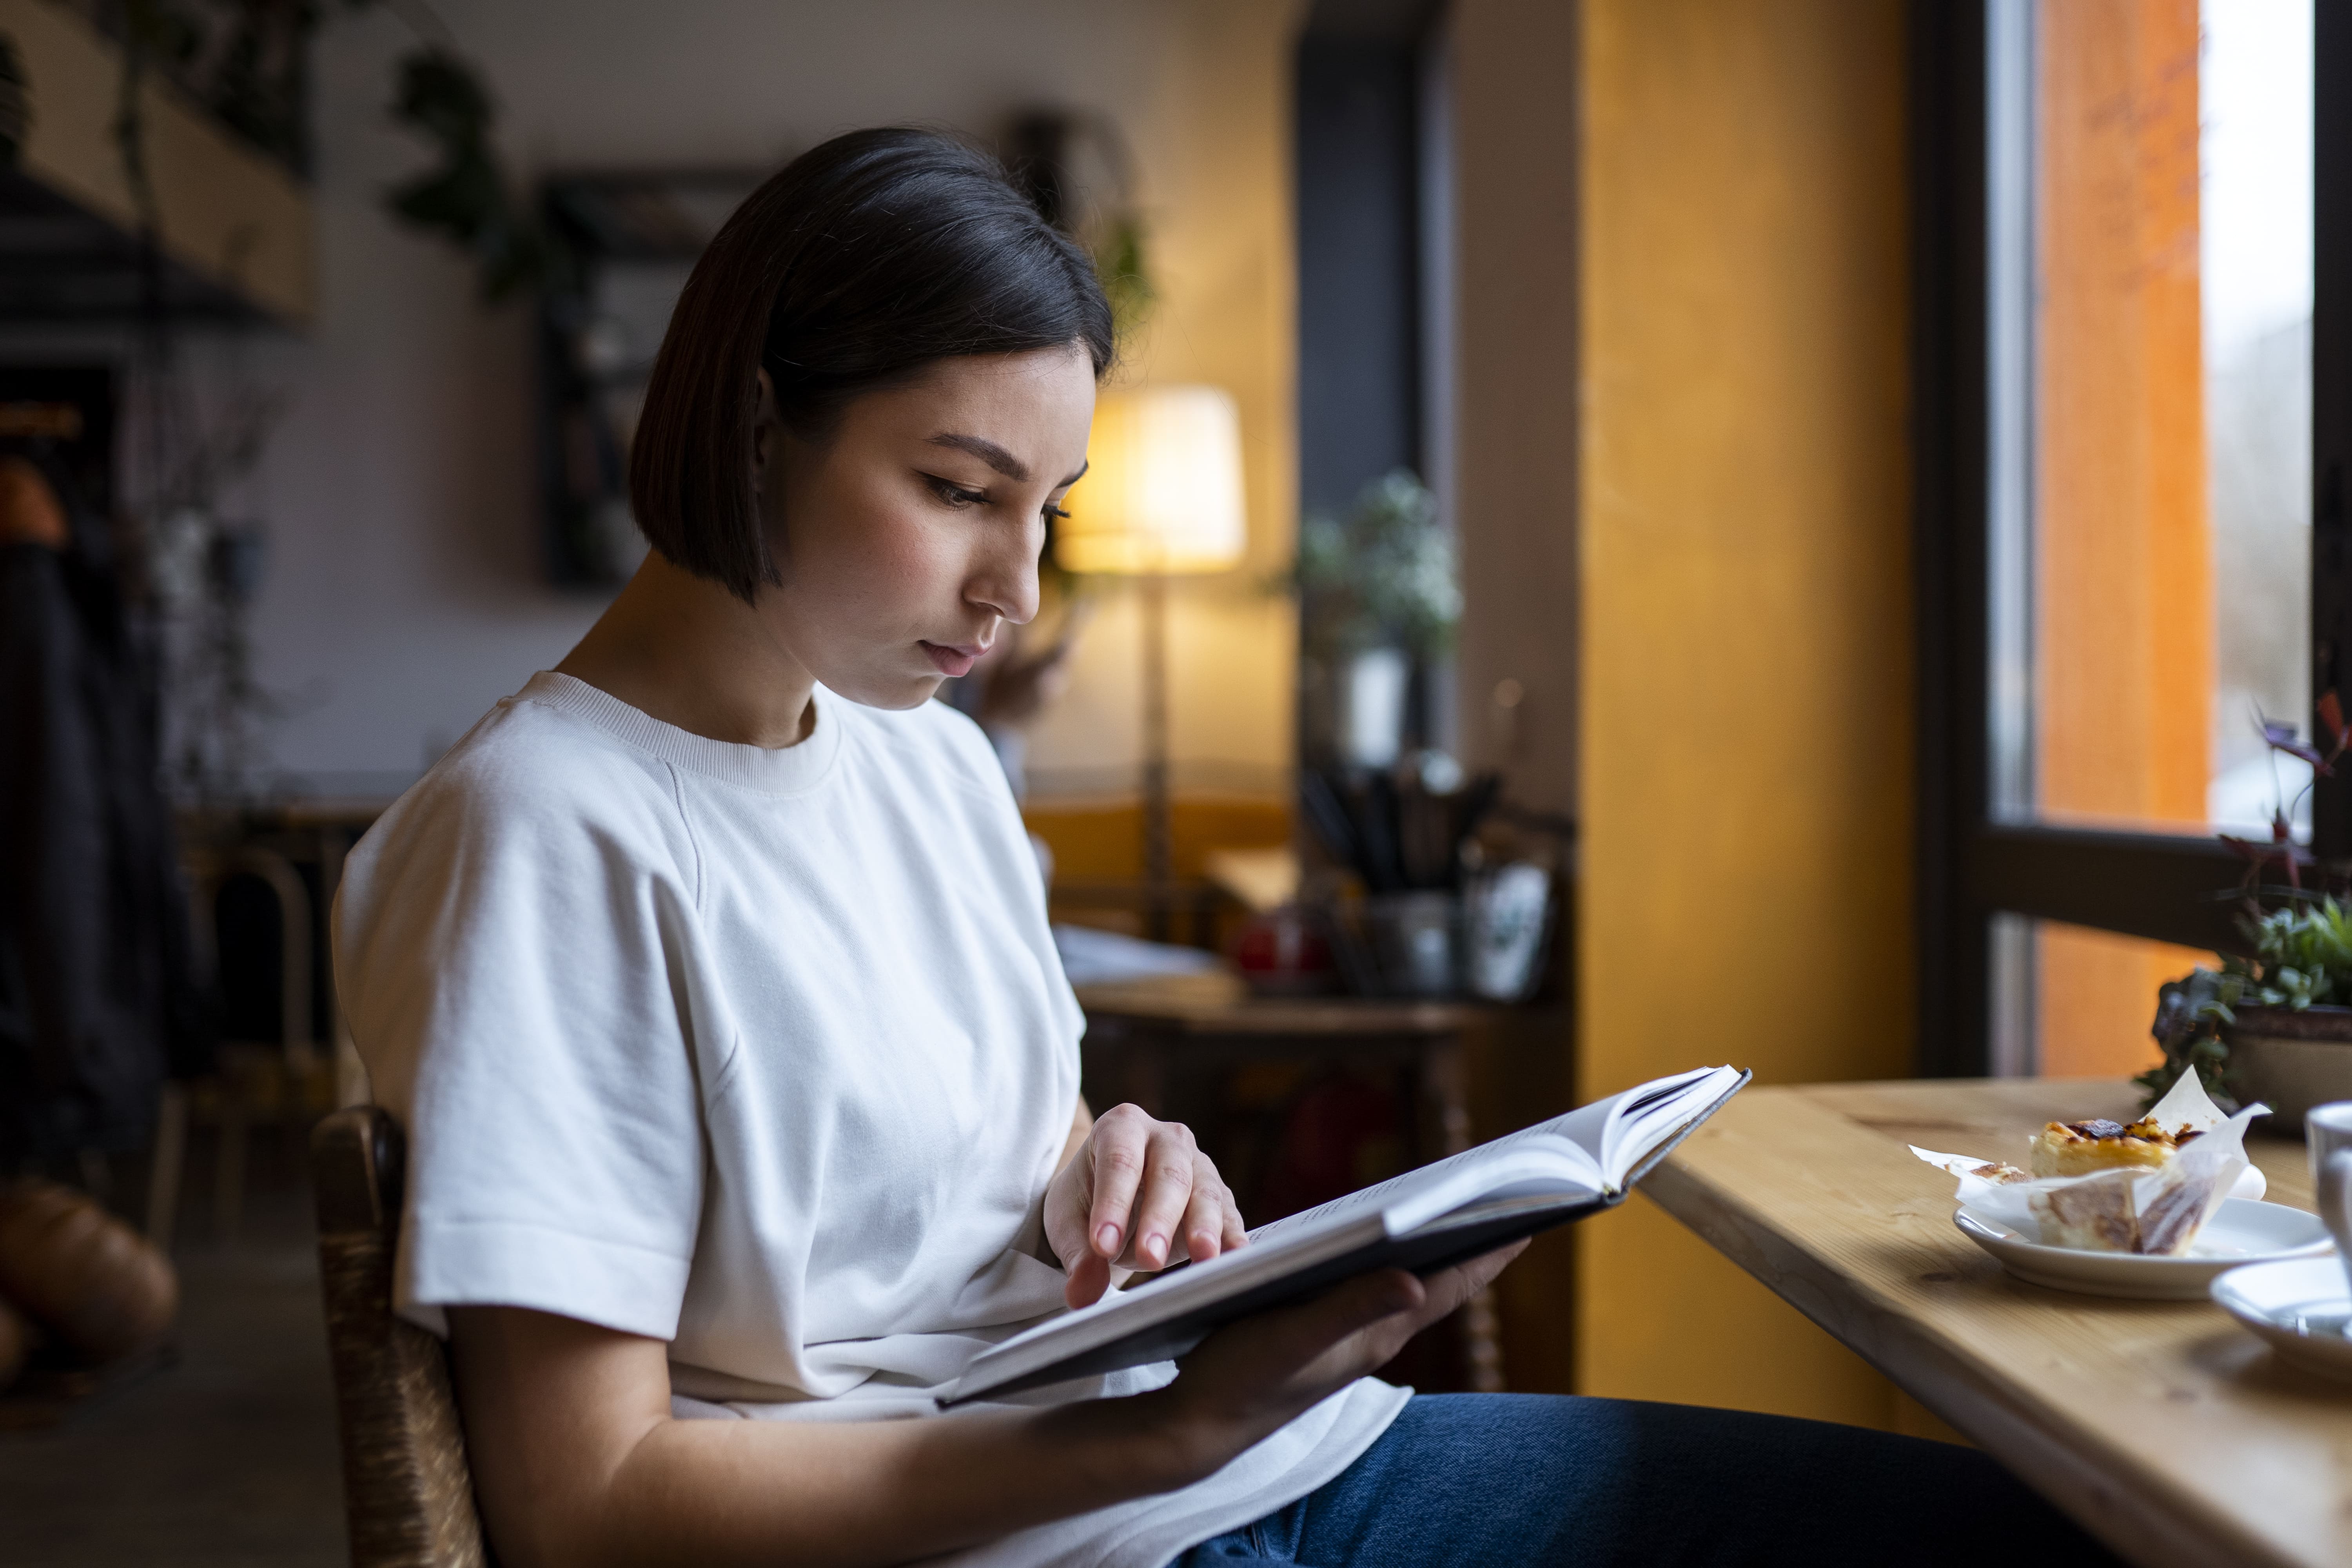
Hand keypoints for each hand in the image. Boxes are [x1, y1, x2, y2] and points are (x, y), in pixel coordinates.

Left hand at [1044, 1103, 1245, 1309]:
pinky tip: (1233, 1258)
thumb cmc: (1086, 1202)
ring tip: (1203, 1256)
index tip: (1103, 1246)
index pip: (1119, 1162)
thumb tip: (1082, 1293)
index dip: (1113, 1203)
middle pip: (1168, 1174)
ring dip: (1205, 1227)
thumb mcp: (1067, 1224)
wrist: (1111, 1200)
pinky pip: (1229, 1215)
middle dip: (1161, 1217)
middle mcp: (1165, 1138)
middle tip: (1150, 1258)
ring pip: (1206, 1192)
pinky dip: (1232, 1237)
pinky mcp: (1218, 1196)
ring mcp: (1197, 1164)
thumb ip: (1076, 1255)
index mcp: (1120, 1128)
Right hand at [1151, 1240, 1528, 1480]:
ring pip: (1411, 1286)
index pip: (1450, 1287)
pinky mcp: (1325, 1333)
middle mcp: (1374, 1335)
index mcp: (1377, 1335)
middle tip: (1508, 1203)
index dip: (1490, 1253)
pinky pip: (1377, 1290)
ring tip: (1462, 1214)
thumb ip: (1351, 1309)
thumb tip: (1416, 1282)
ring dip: (1438, 1251)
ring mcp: (1351, 1336)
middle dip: (1476, 1244)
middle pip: (1441, 1284)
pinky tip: (1385, 1243)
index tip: (1531, 1220)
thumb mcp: (1295, 1337)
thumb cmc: (1245, 1377)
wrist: (1202, 1423)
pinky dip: (1394, 1261)